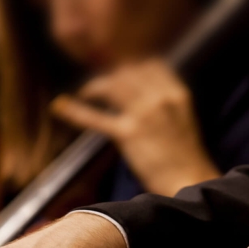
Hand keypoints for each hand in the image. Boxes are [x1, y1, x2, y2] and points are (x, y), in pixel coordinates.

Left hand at [51, 59, 220, 195]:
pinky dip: (75, 110)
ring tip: (84, 94)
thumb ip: (166, 109)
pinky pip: (96, 118)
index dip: (131, 68)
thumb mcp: (182, 125)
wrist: (189, 182)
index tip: (119, 73)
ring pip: (112, 86)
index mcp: (177, 94)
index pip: (150, 65)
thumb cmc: (184, 162)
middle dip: (110, 77)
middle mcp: (161, 98)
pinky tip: (60, 105)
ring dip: (95, 87)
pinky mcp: (129, 134)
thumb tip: (144, 107)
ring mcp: (145, 114)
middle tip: (97, 87)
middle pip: (128, 73)